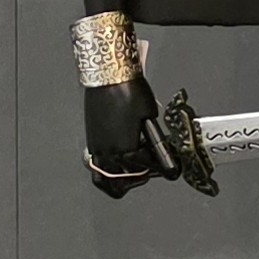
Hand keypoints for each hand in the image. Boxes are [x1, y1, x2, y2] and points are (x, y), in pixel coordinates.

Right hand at [83, 78, 164, 193]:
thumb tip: (159, 147)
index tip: (168, 167)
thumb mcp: (150, 116)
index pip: (146, 168)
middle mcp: (109, 153)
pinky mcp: (90, 141)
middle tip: (151, 171)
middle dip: (140, 176)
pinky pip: (94, 166)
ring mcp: (96, 148)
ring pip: (104, 179)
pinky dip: (105, 171)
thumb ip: (154, 138)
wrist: (108, 76)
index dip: (160, 167)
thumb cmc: (128, 91)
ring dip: (118, 182)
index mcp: (127, 149)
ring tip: (130, 175)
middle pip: (125, 179)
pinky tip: (115, 162)